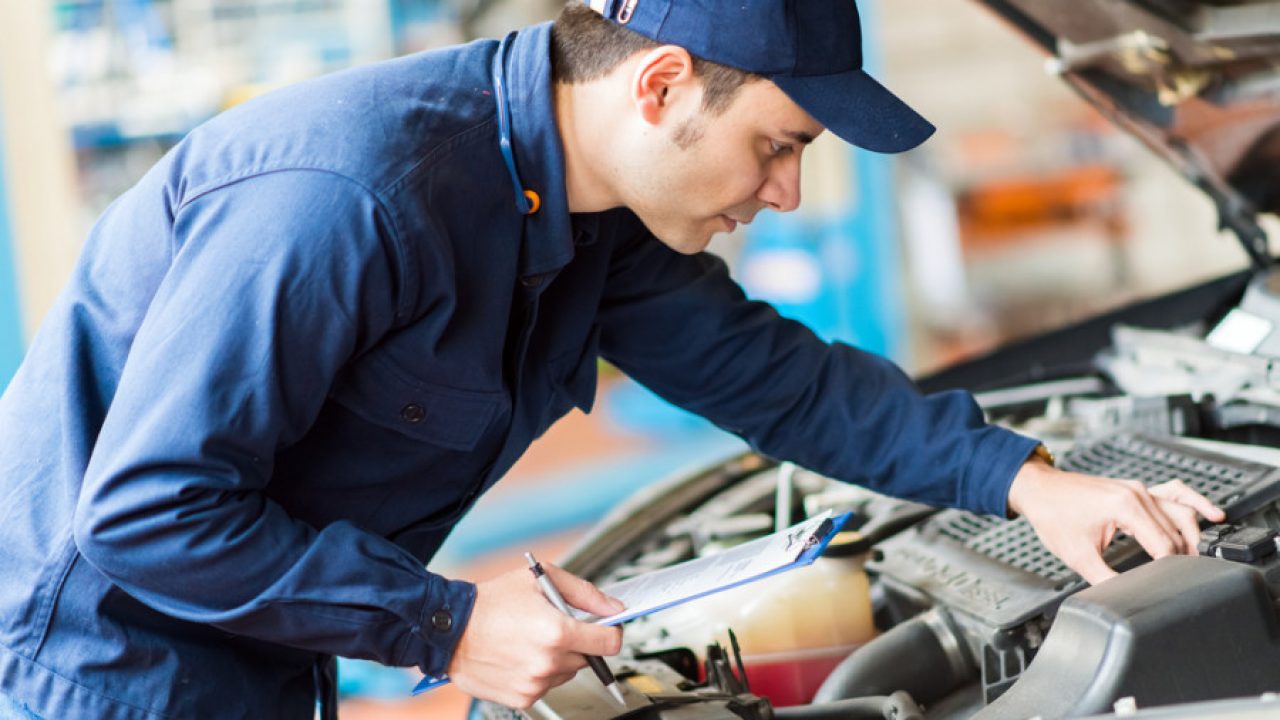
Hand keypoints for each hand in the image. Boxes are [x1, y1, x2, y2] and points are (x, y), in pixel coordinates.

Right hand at [447, 563, 623, 707]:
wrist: (450, 629)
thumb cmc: (490, 602)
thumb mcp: (539, 579)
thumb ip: (583, 592)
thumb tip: (613, 607)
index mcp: (556, 631)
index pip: (609, 642)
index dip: (611, 632)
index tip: (605, 628)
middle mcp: (548, 662)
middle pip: (588, 658)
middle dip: (577, 641)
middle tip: (551, 626)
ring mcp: (535, 683)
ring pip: (566, 673)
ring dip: (557, 658)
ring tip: (530, 640)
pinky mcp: (521, 698)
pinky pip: (545, 686)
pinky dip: (538, 673)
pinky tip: (520, 656)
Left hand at [1007, 456, 1225, 584]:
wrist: (1038, 489)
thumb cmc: (1053, 515)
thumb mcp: (1078, 556)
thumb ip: (1107, 579)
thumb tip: (1126, 598)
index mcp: (1126, 507)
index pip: (1164, 544)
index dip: (1170, 568)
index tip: (1173, 585)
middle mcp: (1138, 494)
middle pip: (1177, 530)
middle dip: (1184, 555)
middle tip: (1189, 579)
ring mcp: (1139, 488)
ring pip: (1181, 511)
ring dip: (1193, 534)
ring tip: (1200, 557)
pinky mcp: (1136, 489)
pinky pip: (1173, 492)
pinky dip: (1193, 503)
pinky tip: (1211, 514)